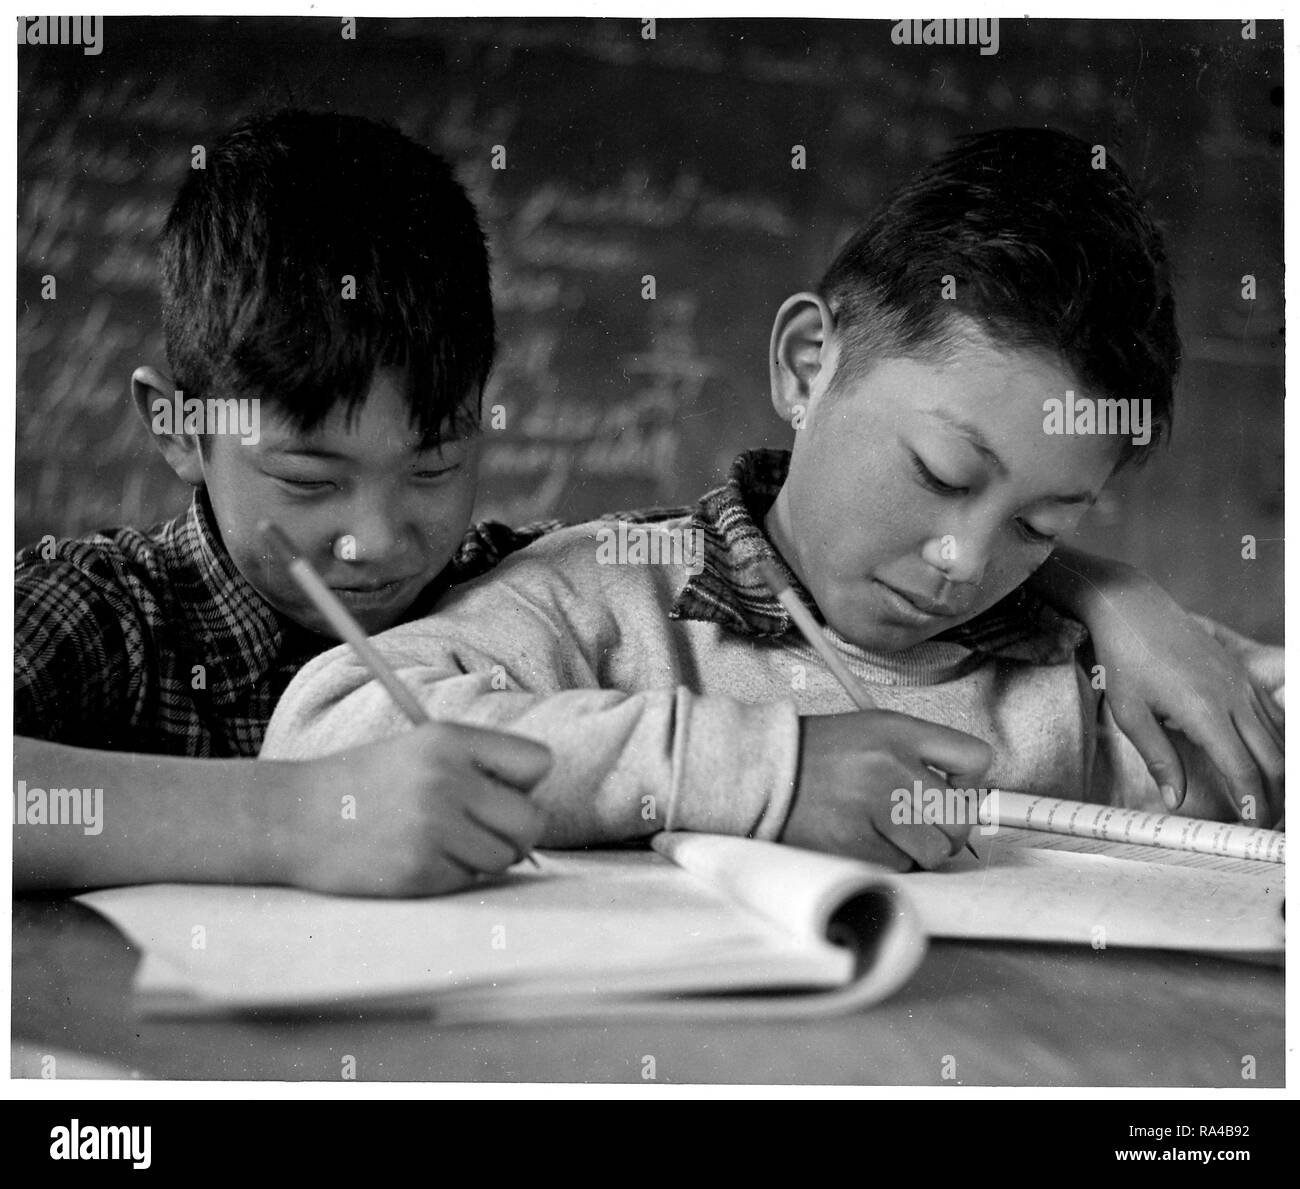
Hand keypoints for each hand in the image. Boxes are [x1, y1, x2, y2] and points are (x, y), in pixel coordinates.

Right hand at [275, 722, 551, 895]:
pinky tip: (417, 857)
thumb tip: (536, 810)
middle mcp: (446, 780)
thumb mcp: (421, 749)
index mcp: (450, 740)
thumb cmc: (365, 783)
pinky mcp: (418, 870)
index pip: (539, 762)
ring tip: (442, 841)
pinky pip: (470, 880)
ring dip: (484, 857)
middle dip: (516, 830)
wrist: (292, 816)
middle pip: (532, 820)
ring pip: (506, 857)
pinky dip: (453, 875)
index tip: (501, 790)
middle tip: (483, 829)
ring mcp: (432, 827)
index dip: (525, 782)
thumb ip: (479, 767)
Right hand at [783, 710, 992, 870]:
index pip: (975, 759)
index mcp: (899, 732)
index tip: (953, 792)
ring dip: (915, 849)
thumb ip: (922, 755)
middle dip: (947, 830)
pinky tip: (861, 839)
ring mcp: (873, 808)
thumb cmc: (821, 755)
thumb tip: (965, 798)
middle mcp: (891, 766)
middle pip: (960, 818)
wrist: (763, 771)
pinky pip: (898, 868)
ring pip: (933, 852)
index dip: (970, 785)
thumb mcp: (874, 730)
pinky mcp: (855, 845)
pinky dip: (886, 861)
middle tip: (921, 825)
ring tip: (884, 831)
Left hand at [1085, 573, 1282, 826]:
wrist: (1132, 608)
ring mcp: (1241, 684)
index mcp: (1205, 712)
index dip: (1252, 803)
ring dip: (1278, 772)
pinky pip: (1270, 715)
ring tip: (1268, 799)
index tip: (1252, 826)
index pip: (1243, 770)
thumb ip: (1159, 758)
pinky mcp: (1241, 674)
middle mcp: (1232, 698)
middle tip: (1265, 821)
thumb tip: (1175, 799)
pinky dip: (1275, 744)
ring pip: (1277, 737)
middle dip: (1275, 795)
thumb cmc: (1125, 659)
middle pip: (1272, 758)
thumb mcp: (1130, 714)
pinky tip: (1266, 760)